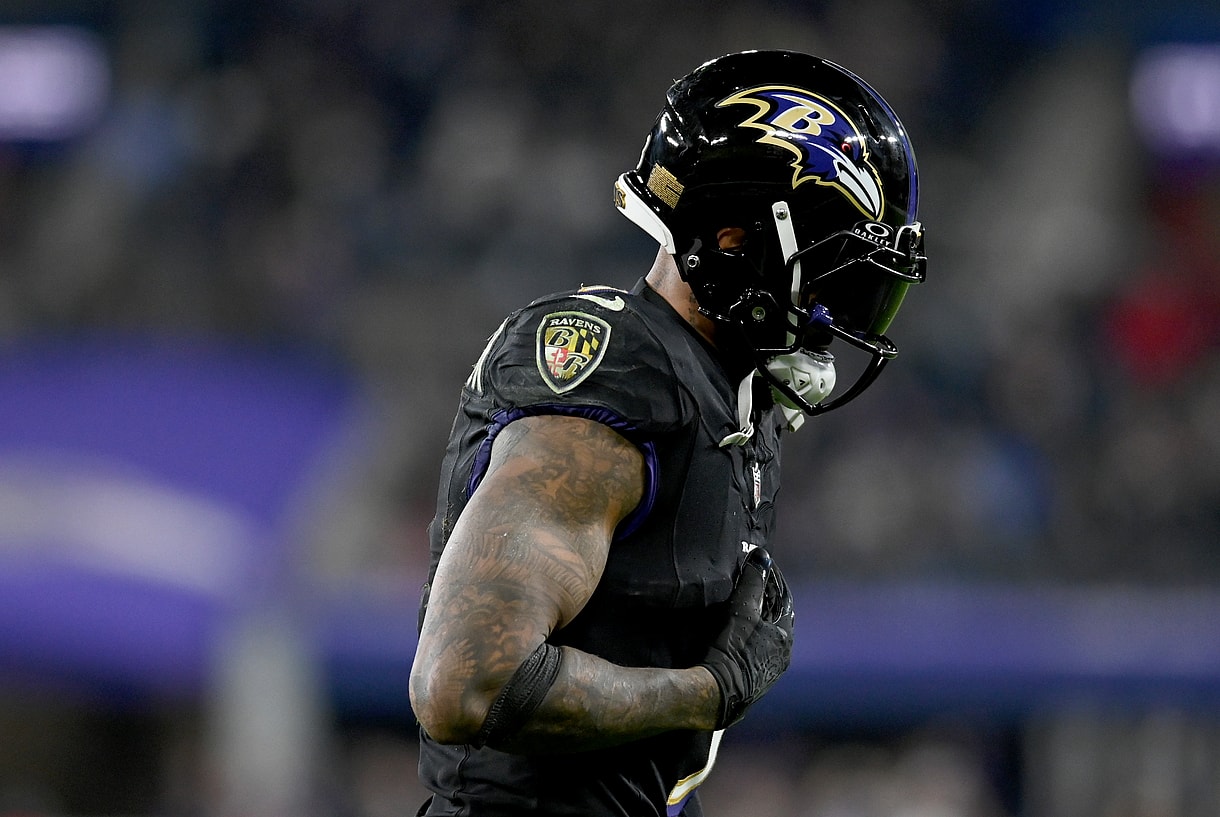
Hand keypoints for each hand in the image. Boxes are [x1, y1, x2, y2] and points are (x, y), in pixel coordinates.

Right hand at [700, 548, 793, 728]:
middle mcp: (782, 657)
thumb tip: (762, 555)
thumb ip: (752, 582)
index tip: (762, 567)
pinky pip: (757, 652)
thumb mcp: (741, 611)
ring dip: (759, 621)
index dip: (774, 581)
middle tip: (754, 584)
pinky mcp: (754, 684)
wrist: (715, 694)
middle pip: (778, 621)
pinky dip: (751, 638)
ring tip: (744, 607)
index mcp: (785, 638)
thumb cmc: (731, 650)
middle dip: (768, 601)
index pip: (785, 600)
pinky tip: (737, 637)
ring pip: (768, 638)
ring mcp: (769, 673)